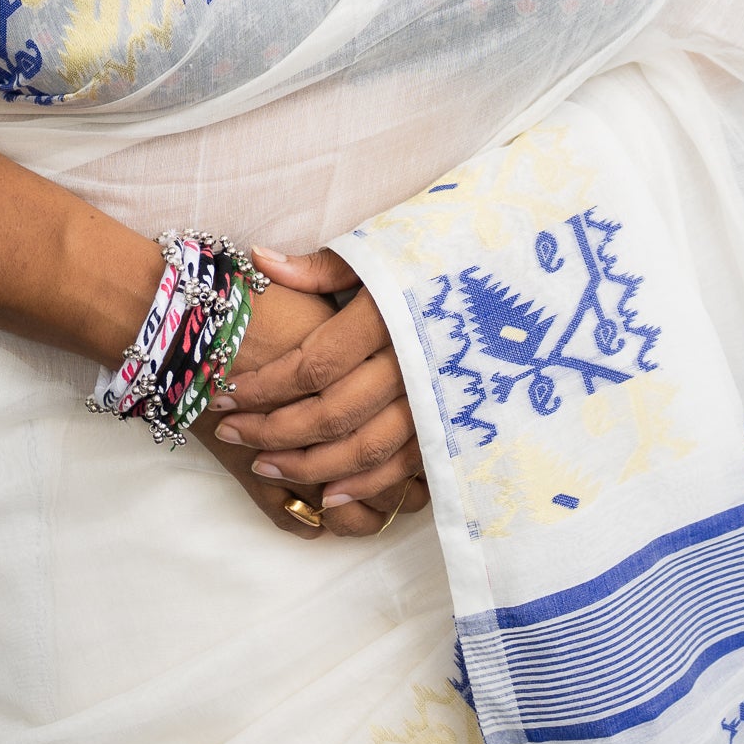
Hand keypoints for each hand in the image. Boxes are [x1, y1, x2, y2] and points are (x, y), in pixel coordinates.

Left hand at [211, 247, 428, 539]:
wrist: (518, 278)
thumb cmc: (442, 257)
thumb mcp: (384, 249)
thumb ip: (322, 267)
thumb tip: (259, 260)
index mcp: (391, 313)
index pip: (312, 364)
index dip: (265, 385)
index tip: (226, 393)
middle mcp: (414, 361)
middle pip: (331, 413)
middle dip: (273, 429)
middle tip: (230, 433)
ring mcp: (439, 400)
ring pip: (363, 449)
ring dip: (308, 466)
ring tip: (262, 465)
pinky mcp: (457, 425)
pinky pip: (405, 468)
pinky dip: (363, 485)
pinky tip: (326, 494)